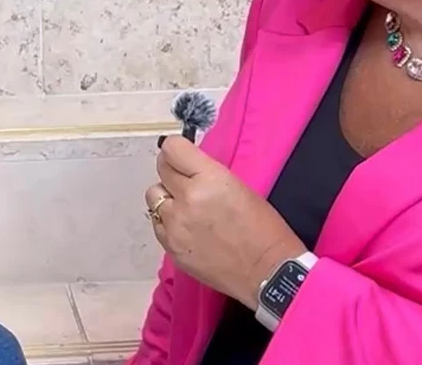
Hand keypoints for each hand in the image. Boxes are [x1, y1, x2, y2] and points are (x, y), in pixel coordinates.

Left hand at [145, 136, 305, 309]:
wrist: (267, 273)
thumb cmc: (263, 229)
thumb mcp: (238, 187)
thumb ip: (206, 174)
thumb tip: (187, 167)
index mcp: (209, 180)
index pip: (172, 149)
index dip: (176, 150)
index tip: (181, 155)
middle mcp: (187, 200)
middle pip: (160, 170)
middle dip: (172, 171)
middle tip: (185, 179)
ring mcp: (175, 227)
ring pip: (154, 198)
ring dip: (167, 197)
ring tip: (186, 208)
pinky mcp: (171, 249)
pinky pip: (158, 225)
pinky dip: (168, 222)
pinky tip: (187, 229)